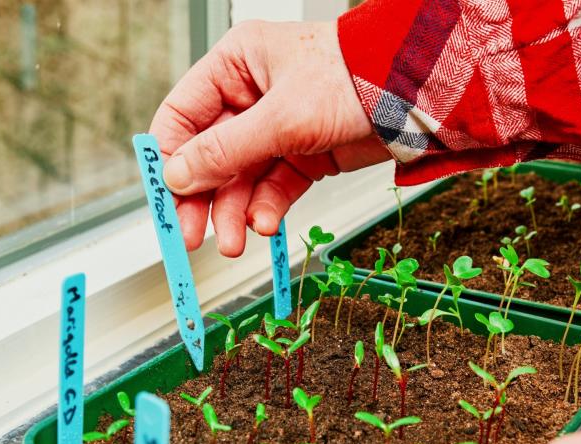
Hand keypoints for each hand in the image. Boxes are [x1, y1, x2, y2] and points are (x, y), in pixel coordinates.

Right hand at [148, 19, 390, 256]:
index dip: (170, 158)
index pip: (183, 115)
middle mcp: (251, 96)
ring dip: (234, 212)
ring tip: (234, 242)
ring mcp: (277, 128)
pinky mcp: (302, 155)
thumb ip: (226, 150)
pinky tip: (264, 225)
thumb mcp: (282, 117)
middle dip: (202, 197)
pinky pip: (272, 187)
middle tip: (192, 235)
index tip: (163, 197)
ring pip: (240, 178)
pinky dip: (266, 208)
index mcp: (236, 65)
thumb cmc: (355, 78)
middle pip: (208, 155)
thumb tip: (178, 176)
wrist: (417, 99)